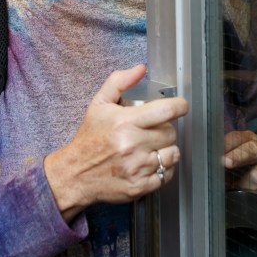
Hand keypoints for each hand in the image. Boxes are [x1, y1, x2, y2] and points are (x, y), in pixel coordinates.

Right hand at [44, 64, 187, 221]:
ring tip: (150, 148)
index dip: (180, 106)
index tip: (180, 106)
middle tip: (150, 131)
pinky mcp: (140, 186)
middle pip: (171, 133)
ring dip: (165, 149)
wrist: (75, 174)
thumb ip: (120, 82)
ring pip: (173, 154)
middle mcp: (133, 145)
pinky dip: (162, 169)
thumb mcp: (99, 104)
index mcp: (125, 122)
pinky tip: (148, 163)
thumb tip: (140, 69)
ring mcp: (137, 168)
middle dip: (164, 129)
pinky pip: (167, 174)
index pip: (166, 111)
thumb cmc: (89, 139)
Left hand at [222, 129, 256, 199]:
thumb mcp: (226, 166)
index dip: (228, 144)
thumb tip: (208, 165)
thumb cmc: (238, 174)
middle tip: (226, 163)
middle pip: (253, 149)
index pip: (238, 138)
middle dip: (239, 156)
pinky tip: (252, 196)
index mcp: (248, 140)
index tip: (218, 154)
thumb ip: (218, 162)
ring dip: (247, 184)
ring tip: (237, 189)